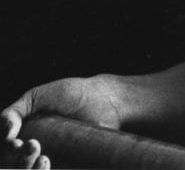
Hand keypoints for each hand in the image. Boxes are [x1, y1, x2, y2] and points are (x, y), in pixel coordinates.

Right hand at [1, 76, 122, 166]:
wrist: (103, 99)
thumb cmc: (68, 95)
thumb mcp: (36, 97)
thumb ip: (14, 112)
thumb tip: (7, 135)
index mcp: (23, 142)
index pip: (7, 158)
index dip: (8, 155)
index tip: (17, 143)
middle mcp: (34, 157)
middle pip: (17, 169)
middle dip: (19, 163)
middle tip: (31, 145)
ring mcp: (52, 165)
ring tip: (44, 157)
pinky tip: (49, 163)